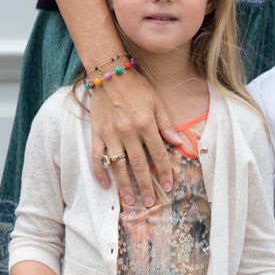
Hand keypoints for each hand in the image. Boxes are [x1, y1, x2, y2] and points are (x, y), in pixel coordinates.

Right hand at [90, 69, 181, 207]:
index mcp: (145, 123)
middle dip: (146, 185)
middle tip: (150, 203)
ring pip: (118, 165)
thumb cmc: (136, 87)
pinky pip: (96, 156)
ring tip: (131, 200)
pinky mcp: (96, 133)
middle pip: (138, 164)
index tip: (169, 186)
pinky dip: (100, 172)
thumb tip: (178, 143)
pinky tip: (106, 185)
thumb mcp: (157, 101)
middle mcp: (128, 131)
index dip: (165, 171)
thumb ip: (166, 124)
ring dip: (125, 185)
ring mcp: (110, 133)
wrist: (108, 71)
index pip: (158, 154)